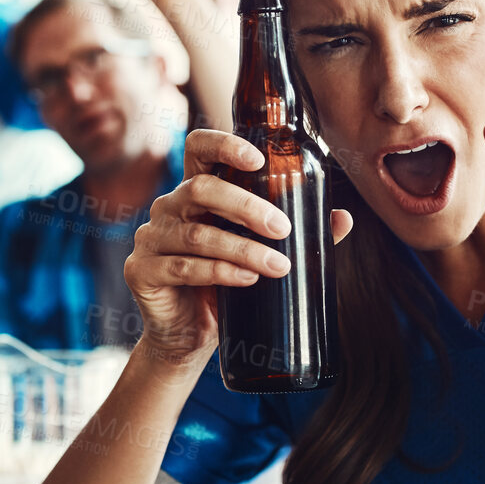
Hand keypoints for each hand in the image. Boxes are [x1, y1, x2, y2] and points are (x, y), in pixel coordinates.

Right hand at [127, 128, 352, 363]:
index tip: (259, 159)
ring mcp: (150, 238)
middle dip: (247, 207)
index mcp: (193, 192)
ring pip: (198, 234)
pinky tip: (247, 279)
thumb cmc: (225, 288)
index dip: (224, 145)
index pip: (198, 149)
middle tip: (283, 229)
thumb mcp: (258, 255)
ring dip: (243, 250)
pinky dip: (219, 273)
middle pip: (201, 189)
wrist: (189, 338)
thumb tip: (343, 217)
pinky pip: (182, 267)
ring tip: (278, 266)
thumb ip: (296, 234)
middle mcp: (167, 208)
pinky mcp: (141, 270)